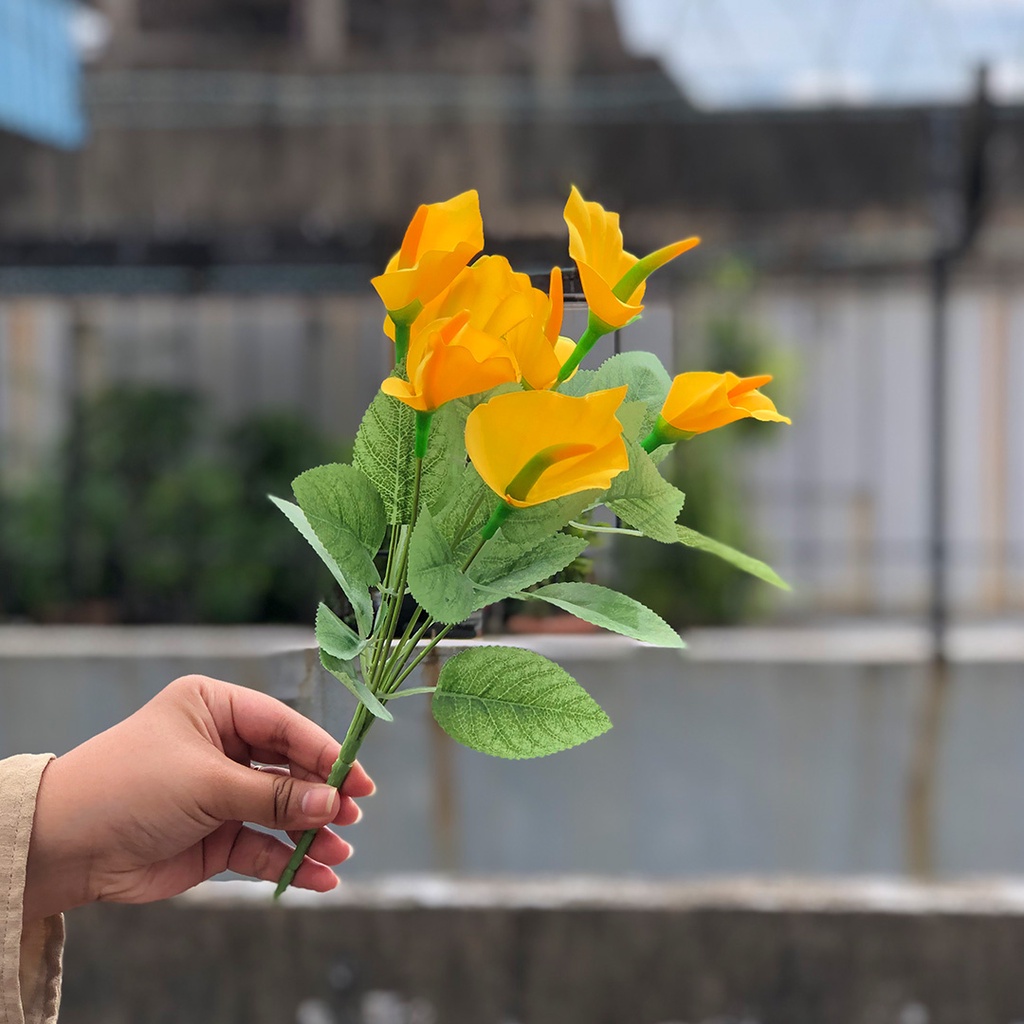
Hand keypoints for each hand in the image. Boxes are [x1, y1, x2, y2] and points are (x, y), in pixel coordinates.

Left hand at [23, 675, 373, 921]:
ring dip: (310, 832)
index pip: (283, 725)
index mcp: (215, 708)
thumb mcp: (206, 783)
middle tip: (352, 816)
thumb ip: (272, 796)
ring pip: (280, 811)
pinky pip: (263, 846)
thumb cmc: (130, 787)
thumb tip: (331, 803)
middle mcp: (222, 746)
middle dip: (320, 795)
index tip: (357, 779)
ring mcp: (220, 793)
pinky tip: (316, 876)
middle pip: (288, 769)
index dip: (323, 751)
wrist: (64, 848)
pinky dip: (289, 861)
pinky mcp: (216, 837)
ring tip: (338, 852)